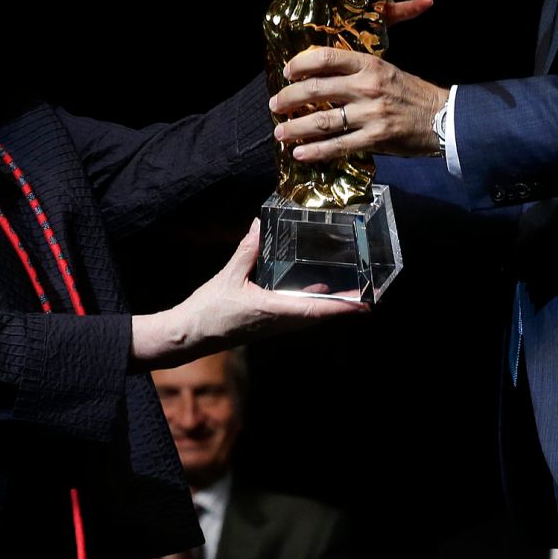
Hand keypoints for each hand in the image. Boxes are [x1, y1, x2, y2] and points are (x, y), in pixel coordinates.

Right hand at [131, 221, 366, 368]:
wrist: (190, 335)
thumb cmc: (209, 310)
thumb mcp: (228, 275)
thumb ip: (247, 249)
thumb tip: (259, 222)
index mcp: (273, 310)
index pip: (316, 309)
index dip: (342, 307)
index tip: (366, 305)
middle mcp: (278, 321)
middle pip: (318, 315)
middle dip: (343, 307)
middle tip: (367, 296)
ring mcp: (272, 325)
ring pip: (308, 316)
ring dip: (329, 307)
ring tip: (349, 294)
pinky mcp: (264, 324)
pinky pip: (295, 315)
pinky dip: (310, 304)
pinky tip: (315, 291)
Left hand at [269, 48, 446, 159]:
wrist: (443, 117)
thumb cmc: (410, 93)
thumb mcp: (385, 71)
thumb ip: (355, 72)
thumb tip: (319, 76)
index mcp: (369, 64)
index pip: (325, 57)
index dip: (299, 64)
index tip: (286, 73)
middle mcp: (367, 86)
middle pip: (316, 89)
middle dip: (288, 98)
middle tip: (275, 105)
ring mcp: (371, 112)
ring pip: (322, 120)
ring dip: (295, 128)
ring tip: (280, 132)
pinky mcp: (376, 137)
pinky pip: (338, 145)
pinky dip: (315, 151)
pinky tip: (299, 153)